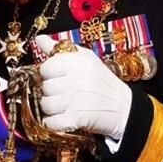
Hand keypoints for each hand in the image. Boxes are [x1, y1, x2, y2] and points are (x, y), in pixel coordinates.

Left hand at [34, 35, 131, 150]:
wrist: (123, 107)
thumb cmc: (101, 81)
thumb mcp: (85, 59)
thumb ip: (60, 49)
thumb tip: (39, 39)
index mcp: (78, 62)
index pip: (46, 68)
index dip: (48, 74)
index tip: (56, 77)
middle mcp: (76, 79)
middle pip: (44, 87)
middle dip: (50, 92)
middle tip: (61, 93)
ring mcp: (76, 99)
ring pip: (45, 105)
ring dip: (51, 108)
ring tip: (62, 106)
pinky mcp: (76, 118)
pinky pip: (51, 122)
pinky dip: (53, 123)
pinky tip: (61, 118)